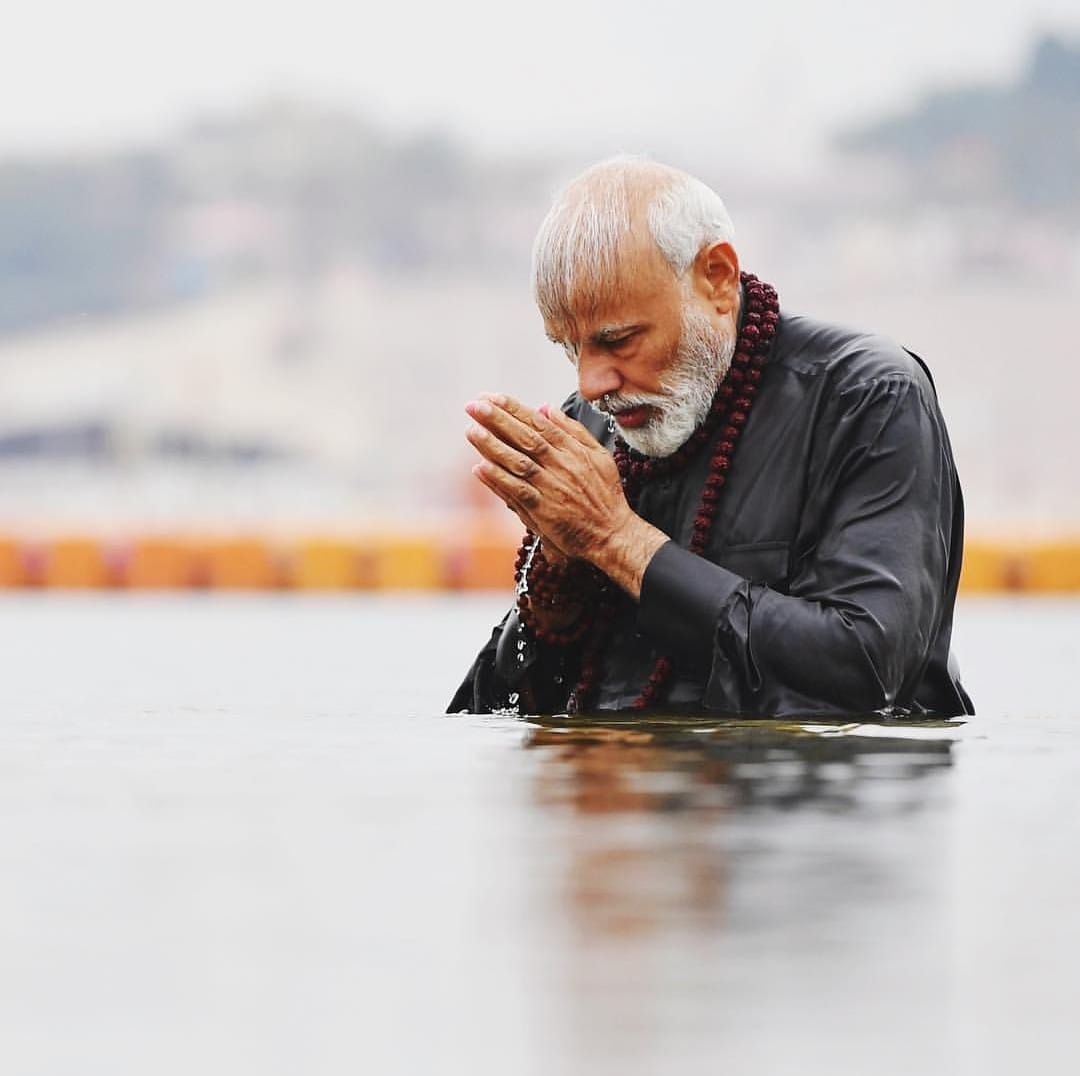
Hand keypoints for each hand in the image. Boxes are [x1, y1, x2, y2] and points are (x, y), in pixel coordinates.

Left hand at [464, 394, 667, 597]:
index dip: (513, 409)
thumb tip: (547, 409)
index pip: (539, 423)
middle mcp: (562, 466)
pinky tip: (479, 467)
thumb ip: (573, 431)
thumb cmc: (605, 495)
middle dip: (498, 420)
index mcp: (573, 451)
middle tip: (474, 405)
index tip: (491, 397)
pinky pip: (517, 492)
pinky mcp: (544, 512)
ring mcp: (552, 488)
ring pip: (518, 462)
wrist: (612, 534)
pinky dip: (498, 480)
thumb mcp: (598, 455)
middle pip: (525, 438)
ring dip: (493, 446)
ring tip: (471, 430)